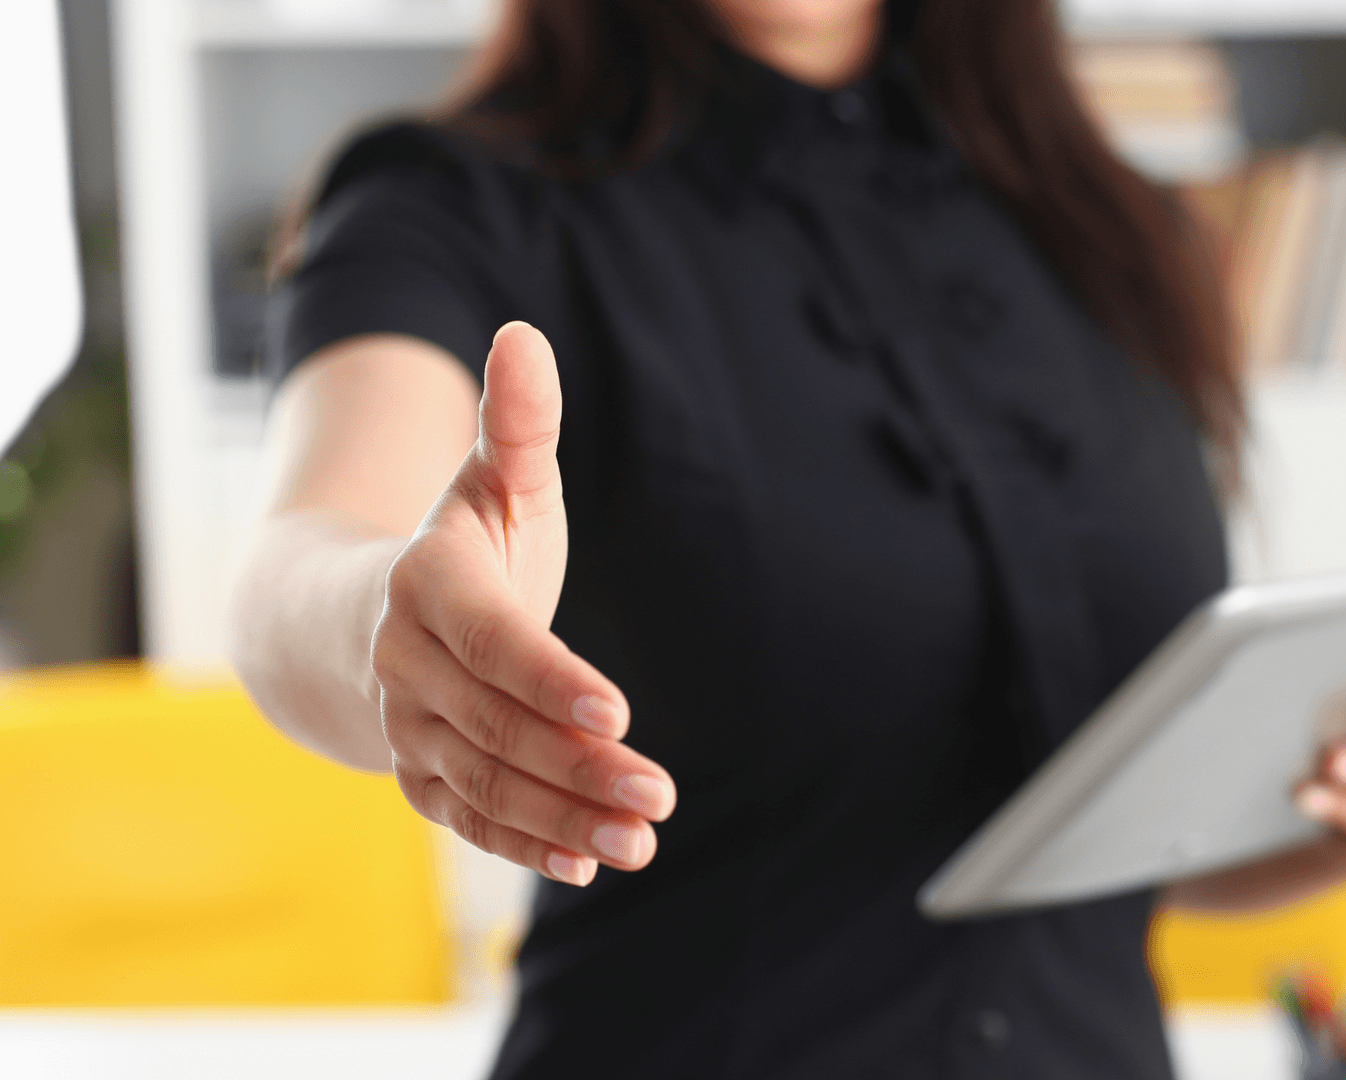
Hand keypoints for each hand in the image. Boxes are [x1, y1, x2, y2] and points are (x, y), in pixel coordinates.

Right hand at [370, 322, 674, 886]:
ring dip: (564, 816)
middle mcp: (406, 665)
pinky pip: (469, 817)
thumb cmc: (457, 542)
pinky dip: (524, 843)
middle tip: (661, 794)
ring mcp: (408, 728)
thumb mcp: (493, 478)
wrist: (354, 616)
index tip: (622, 715)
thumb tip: (525, 333)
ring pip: (486, 782)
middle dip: (580, 765)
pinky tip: (590, 863)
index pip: (496, 643)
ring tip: (644, 839)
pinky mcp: (420, 776)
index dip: (554, 682)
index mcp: (427, 585)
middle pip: (497, 726)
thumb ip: (520, 422)